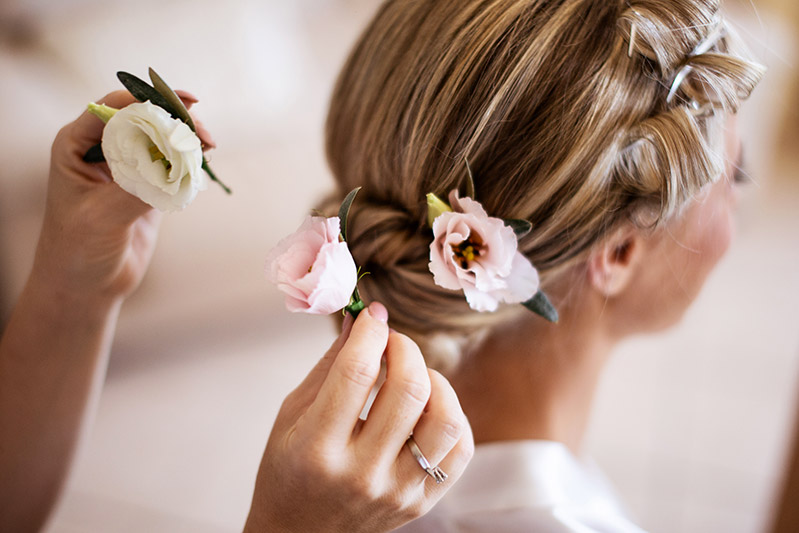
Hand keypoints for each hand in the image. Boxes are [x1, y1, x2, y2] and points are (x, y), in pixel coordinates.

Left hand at [33, 89, 212, 303]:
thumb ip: (139, 186)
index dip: (149, 100)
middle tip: (204, 136)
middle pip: (143, 117)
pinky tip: (203, 162)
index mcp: (76, 145)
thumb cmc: (77, 250)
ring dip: (186, 139)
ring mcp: (125, 167)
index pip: (113, 108)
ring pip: (161, 138)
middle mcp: (100, 149)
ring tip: (209, 147)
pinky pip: (171, 162)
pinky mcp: (147, 186)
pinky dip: (189, 160)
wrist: (86, 286)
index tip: (184, 104)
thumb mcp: (104, 216)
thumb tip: (179, 160)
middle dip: (176, 120)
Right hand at [245, 303, 473, 532]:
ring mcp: (396, 492)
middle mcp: (360, 474)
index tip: (373, 315)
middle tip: (392, 340)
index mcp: (316, 449)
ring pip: (443, 420)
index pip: (356, 373)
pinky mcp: (420, 503)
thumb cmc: (289, 473)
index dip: (371, 332)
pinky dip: (452, 416)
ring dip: (434, 381)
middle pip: (408, 390)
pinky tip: (428, 407)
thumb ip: (328, 366)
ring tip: (414, 375)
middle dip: (404, 348)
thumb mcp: (291, 416)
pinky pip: (458, 450)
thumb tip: (359, 319)